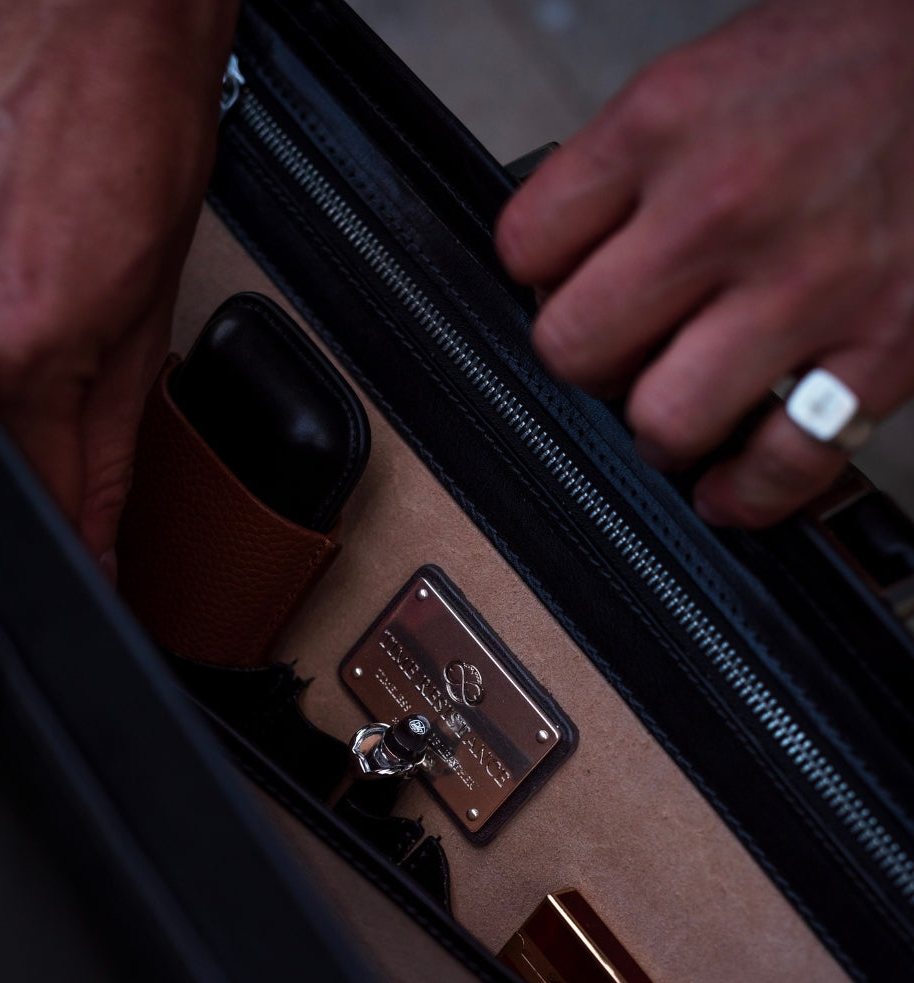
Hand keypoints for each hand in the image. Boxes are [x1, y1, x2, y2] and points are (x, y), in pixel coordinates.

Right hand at [0, 0, 237, 566]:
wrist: (97, 33)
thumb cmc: (138, 149)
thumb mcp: (145, 333)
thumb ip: (101, 462)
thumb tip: (90, 549)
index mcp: (12, 343)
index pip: (26, 502)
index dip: (60, 539)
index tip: (75, 552)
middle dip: (30, 435)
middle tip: (64, 347)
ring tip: (29, 286)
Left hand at [495, 0, 913, 526]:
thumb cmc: (855, 65)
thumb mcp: (714, 73)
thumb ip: (635, 166)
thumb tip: (572, 258)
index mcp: (666, 124)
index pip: (528, 248)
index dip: (541, 281)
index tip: (566, 290)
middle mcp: (722, 207)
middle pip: (577, 349)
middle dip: (591, 364)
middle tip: (623, 357)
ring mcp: (801, 287)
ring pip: (664, 423)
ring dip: (663, 435)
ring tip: (683, 413)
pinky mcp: (877, 347)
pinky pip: (781, 464)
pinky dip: (747, 494)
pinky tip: (733, 481)